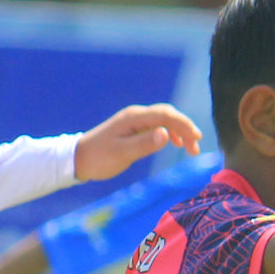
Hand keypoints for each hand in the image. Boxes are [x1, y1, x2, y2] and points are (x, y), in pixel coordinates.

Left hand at [74, 104, 201, 181]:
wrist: (78, 159)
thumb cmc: (99, 158)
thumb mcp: (123, 154)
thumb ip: (145, 144)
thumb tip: (167, 134)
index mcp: (134, 118)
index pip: (166, 115)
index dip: (184, 125)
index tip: (196, 139)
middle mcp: (135, 115)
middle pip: (167, 115)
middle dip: (185, 128)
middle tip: (196, 147)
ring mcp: (134, 121)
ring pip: (163, 120)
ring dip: (179, 131)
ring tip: (191, 148)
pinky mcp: (133, 129)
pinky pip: (156, 126)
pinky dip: (169, 133)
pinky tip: (175, 144)